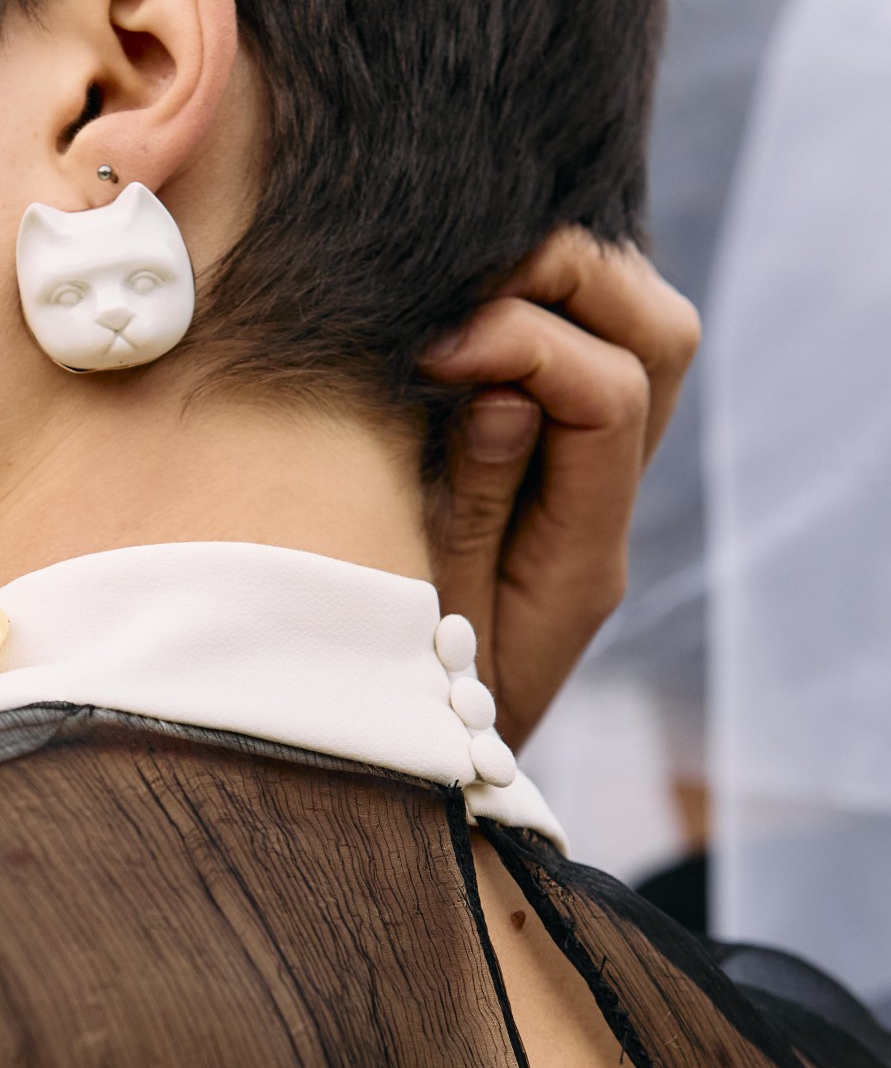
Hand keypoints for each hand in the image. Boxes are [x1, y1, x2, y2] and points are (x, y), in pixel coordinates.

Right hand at [422, 229, 699, 750]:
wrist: (429, 786)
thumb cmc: (404, 714)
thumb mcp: (418, 620)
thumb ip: (468, 502)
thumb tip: (508, 387)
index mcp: (581, 557)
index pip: (606, 396)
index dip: (522, 342)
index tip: (428, 353)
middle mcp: (609, 513)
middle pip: (663, 340)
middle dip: (574, 281)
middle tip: (465, 287)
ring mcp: (592, 492)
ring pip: (643, 336)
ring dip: (567, 292)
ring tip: (464, 299)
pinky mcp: (555, 478)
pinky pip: (587, 362)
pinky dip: (542, 318)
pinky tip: (464, 323)